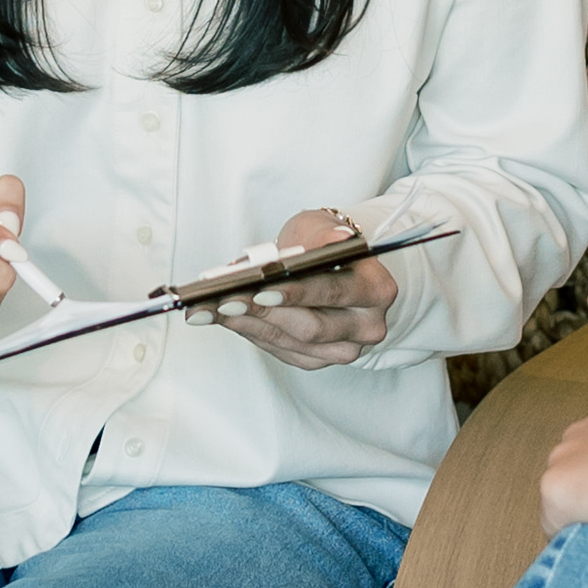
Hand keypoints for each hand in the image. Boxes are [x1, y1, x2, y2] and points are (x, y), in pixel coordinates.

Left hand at [216, 206, 396, 369]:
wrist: (335, 268)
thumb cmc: (325, 244)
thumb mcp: (322, 227)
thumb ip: (321, 236)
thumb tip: (323, 244)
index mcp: (376, 290)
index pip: (334, 292)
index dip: (296, 293)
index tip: (259, 289)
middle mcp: (367, 327)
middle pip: (310, 327)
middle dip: (263, 312)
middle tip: (224, 300)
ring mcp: (344, 349)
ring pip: (290, 343)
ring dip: (247, 325)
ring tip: (210, 309)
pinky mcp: (318, 360)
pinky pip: (280, 351)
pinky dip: (250, 332)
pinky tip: (224, 318)